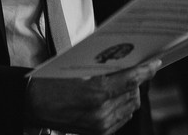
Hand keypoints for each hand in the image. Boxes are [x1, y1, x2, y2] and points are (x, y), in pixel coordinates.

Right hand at [25, 59, 160, 134]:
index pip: (131, 80)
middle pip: (134, 94)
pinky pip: (122, 118)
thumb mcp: (78, 68)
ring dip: (130, 93)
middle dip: (137, 81)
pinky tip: (116, 97)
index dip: (146, 70)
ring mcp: (100, 125)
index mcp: (95, 92)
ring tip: (124, 82)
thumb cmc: (52, 81)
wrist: (33, 104)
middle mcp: (101, 112)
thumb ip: (104, 67)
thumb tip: (126, 60)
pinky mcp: (99, 133)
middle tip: (135, 69)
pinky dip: (123, 106)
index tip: (155, 63)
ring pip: (130, 106)